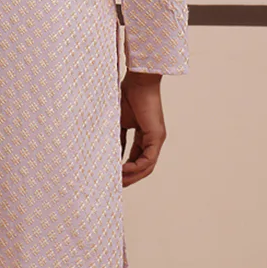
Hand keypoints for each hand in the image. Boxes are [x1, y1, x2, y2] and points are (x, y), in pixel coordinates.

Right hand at [120, 70, 165, 185]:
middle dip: (129, 178)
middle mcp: (153, 139)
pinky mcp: (157, 137)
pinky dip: (135, 167)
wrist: (138, 81)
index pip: (136, 158)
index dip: (125, 169)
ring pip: (147, 166)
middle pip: (144, 167)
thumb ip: (117, 138)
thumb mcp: (118, 122)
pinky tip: (122, 170)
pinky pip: (148, 160)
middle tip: (115, 186)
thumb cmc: (127, 95)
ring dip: (132, 176)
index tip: (112, 176)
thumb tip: (109, 154)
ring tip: (118, 182)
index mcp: (145, 135)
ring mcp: (157, 139)